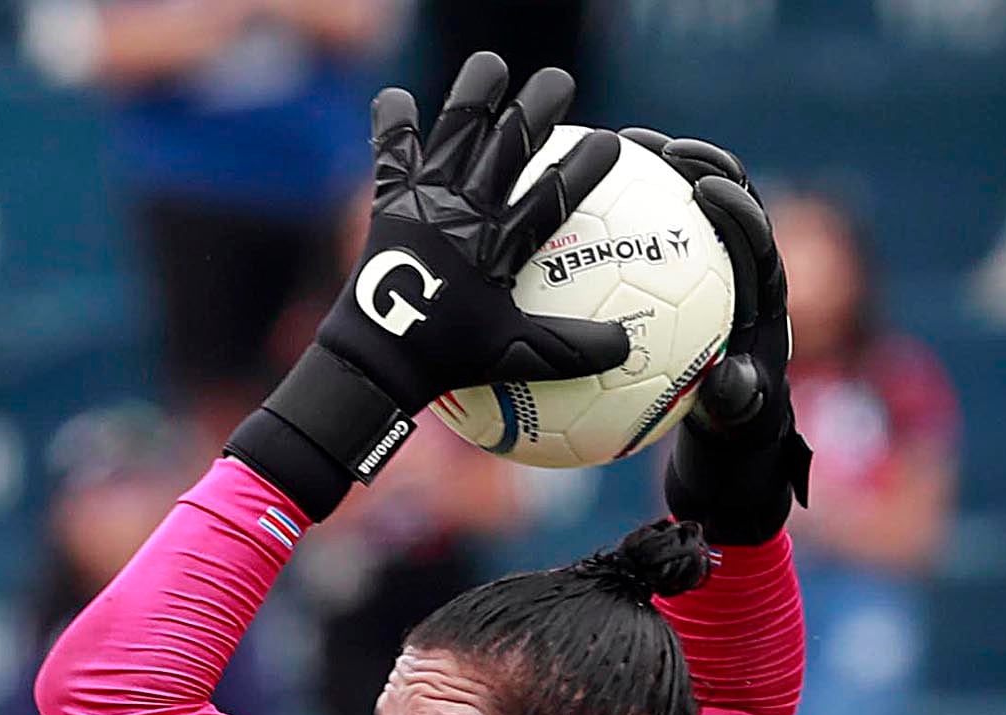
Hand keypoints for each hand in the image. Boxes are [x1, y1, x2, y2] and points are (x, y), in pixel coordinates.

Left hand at [227, 55, 631, 516]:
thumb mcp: (516, 356)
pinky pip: (392, 154)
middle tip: (559, 82)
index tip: (612, 141)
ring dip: (473, 95)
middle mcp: (463, 213)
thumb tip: (628, 345)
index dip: (583, 167)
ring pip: (454, 134)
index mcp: (497, 247)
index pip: (550, 197)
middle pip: (507, 148)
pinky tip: (397, 96)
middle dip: (536, 110)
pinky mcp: (391, 202)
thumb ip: (574, 349)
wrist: (377, 358)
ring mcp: (425, 202)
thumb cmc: (449, 360)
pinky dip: (393, 125)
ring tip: (491, 64)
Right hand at [624, 129, 811, 544]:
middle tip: (654, 146)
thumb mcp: (739, 426)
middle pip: (726, 200)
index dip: (738, 208)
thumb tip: (730, 382)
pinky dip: (619, 216)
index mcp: (763, 298)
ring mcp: (709, 275)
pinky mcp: (677, 283)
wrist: (729, 445)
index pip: (757, 238)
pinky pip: (647, 242)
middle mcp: (741, 275)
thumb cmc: (737, 437)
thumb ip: (738, 403)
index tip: (705, 189)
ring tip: (614, 146)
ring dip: (656, 174)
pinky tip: (573, 201)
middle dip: (697, 164)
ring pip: (684, 210)